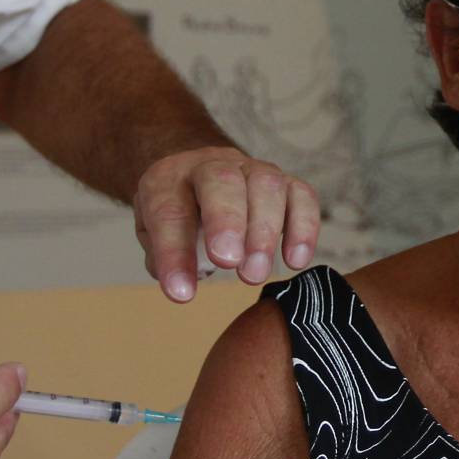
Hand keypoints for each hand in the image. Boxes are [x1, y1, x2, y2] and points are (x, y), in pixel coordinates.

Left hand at [133, 147, 320, 300]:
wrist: (197, 176)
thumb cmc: (179, 215)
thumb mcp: (154, 235)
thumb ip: (165, 257)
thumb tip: (185, 285)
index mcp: (167, 180)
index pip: (168, 211)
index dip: (174, 252)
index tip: (181, 292)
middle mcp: (210, 166)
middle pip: (221, 180)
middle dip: (227, 221)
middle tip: (228, 262)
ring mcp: (251, 169)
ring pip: (266, 184)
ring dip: (265, 230)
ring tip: (254, 274)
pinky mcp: (284, 182)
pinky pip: (302, 195)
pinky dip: (304, 227)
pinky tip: (295, 260)